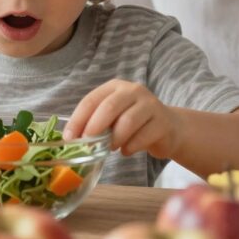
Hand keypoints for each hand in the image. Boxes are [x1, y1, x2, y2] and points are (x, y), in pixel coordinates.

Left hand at [65, 80, 183, 160]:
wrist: (169, 128)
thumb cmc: (134, 123)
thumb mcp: (113, 117)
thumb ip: (95, 122)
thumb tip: (72, 139)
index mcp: (115, 87)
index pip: (91, 100)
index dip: (78, 120)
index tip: (69, 138)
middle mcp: (133, 91)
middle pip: (109, 107)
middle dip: (94, 127)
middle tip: (88, 144)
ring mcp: (150, 105)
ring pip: (127, 122)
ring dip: (114, 139)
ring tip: (110, 148)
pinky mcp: (162, 122)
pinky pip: (142, 137)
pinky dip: (129, 148)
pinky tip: (126, 151)